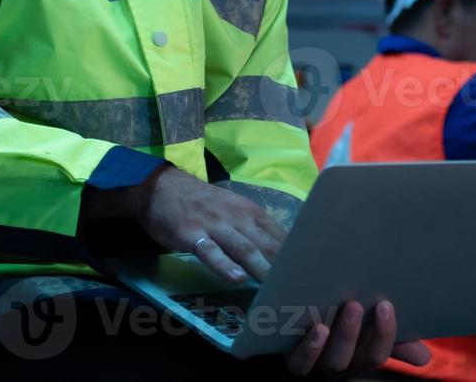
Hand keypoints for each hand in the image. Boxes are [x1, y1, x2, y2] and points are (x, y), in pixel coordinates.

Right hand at [104, 165, 286, 282]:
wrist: (162, 187)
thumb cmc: (203, 205)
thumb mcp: (234, 211)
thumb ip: (256, 231)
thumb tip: (282, 255)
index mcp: (252, 213)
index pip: (281, 236)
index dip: (297, 256)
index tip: (313, 276)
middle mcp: (238, 218)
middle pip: (266, 245)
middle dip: (285, 267)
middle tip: (302, 287)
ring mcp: (215, 226)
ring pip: (243, 248)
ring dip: (261, 268)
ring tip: (276, 287)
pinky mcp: (192, 235)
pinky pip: (210, 252)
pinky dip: (224, 265)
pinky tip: (236, 278)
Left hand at [283, 300, 430, 376]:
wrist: (287, 309)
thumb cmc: (332, 313)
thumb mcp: (362, 323)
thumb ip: (390, 337)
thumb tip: (424, 357)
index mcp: (356, 354)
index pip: (376, 354)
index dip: (385, 334)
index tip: (387, 305)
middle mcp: (335, 362)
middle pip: (351, 359)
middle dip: (360, 333)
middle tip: (367, 303)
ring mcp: (311, 360)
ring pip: (327, 361)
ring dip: (341, 337)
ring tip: (348, 309)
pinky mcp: (286, 354)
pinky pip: (298, 361)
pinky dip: (309, 348)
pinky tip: (317, 328)